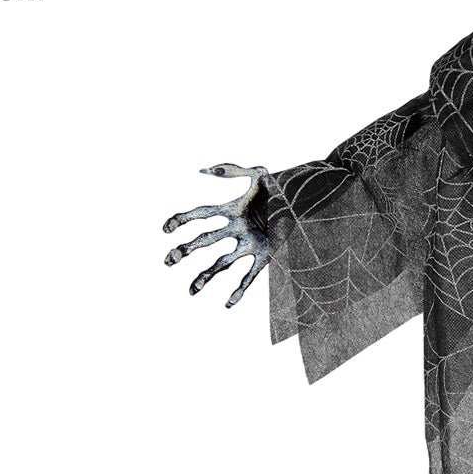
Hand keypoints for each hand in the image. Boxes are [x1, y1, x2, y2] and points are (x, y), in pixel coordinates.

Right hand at [162, 164, 270, 307]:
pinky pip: (251, 276)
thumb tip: (201, 171)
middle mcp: (238, 230)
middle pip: (206, 242)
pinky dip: (240, 290)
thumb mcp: (258, 173)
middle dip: (186, 251)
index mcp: (233, 211)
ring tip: (192, 290)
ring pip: (223, 263)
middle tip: (168, 261)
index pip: (201, 215)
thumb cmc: (282, 187)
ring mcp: (251, 245)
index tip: (166, 230)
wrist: (306, 204)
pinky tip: (228, 304)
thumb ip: (231, 170)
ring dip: (206, 276)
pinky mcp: (266, 257)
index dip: (182, 221)